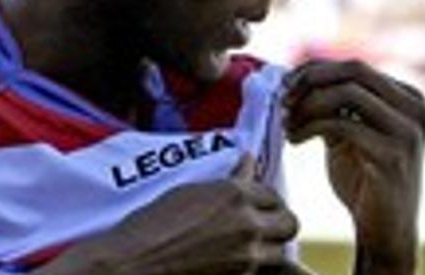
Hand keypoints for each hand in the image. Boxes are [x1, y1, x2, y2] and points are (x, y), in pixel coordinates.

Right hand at [40, 153, 299, 274]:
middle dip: (278, 223)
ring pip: (282, 251)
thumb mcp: (190, 192)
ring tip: (251, 247)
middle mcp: (247, 222)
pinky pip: (266, 270)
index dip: (265, 201)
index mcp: (234, 194)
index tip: (255, 206)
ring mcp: (247, 255)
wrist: (134, 262)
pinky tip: (241, 261)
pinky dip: (260, 267)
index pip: (272, 194)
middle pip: (289, 223)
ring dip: (272, 248)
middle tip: (261, 227)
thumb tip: (248, 160)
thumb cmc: (151, 223)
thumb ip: (227, 181)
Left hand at [282, 60, 424, 274]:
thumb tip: (297, 75)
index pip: (355, 66)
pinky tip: (294, 140)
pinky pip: (341, 124)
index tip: (285, 85)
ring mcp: (407, 130)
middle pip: (353, 71)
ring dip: (307, 105)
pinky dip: (310, 126)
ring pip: (346, 93)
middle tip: (283, 100)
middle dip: (311, 80)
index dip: (315, 69)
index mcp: (408, 97)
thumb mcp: (351, 131)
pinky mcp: (392, 154)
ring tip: (287, 123)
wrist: (385, 230)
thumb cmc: (365, 179)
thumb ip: (335, 104)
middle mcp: (415, 107)